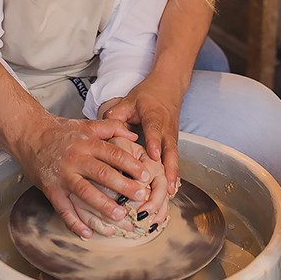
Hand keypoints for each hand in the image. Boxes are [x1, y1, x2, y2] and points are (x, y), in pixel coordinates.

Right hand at [15, 112, 151, 238]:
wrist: (29, 134)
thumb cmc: (61, 131)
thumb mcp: (87, 124)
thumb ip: (111, 127)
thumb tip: (134, 136)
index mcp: (87, 143)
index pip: (113, 154)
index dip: (131, 165)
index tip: (146, 175)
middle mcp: (76, 159)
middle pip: (103, 174)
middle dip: (123, 186)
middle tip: (141, 196)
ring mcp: (63, 176)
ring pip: (85, 193)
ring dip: (103, 206)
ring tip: (120, 216)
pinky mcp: (51, 189)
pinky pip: (64, 209)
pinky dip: (74, 223)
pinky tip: (87, 234)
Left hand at [99, 73, 182, 195]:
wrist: (169, 86)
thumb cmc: (148, 94)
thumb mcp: (130, 99)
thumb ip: (117, 113)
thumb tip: (105, 127)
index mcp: (154, 115)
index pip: (154, 129)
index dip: (153, 142)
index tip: (153, 155)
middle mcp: (166, 127)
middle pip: (169, 149)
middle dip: (168, 168)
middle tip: (166, 185)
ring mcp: (172, 135)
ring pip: (174, 156)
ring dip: (173, 174)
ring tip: (170, 193)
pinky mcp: (174, 142)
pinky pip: (175, 158)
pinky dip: (174, 173)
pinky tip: (172, 188)